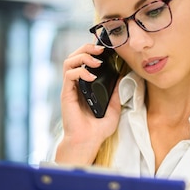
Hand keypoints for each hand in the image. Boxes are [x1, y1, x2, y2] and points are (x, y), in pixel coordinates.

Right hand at [56, 43, 120, 164]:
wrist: (88, 141)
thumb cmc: (98, 128)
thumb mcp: (114, 108)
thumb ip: (116, 92)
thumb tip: (122, 77)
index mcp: (86, 85)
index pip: (85, 61)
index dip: (92, 51)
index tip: (105, 48)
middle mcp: (76, 84)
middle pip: (75, 56)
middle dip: (87, 48)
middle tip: (101, 49)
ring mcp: (70, 88)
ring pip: (69, 61)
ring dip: (83, 56)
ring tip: (97, 61)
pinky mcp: (66, 93)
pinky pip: (69, 74)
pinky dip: (80, 71)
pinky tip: (91, 76)